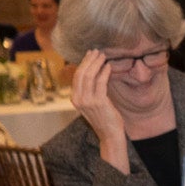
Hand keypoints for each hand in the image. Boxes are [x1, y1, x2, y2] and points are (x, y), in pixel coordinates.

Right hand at [69, 49, 129, 169]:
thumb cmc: (104, 118)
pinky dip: (104, 72)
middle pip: (81, 74)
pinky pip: (100, 83)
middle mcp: (78, 99)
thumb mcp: (93, 103)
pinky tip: (109, 67)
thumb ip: (90, 90)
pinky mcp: (98, 102)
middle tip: (97, 51)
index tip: (90, 54)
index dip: (83, 63)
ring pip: (89, 76)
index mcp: (75, 99)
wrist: (110, 134)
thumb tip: (93, 72)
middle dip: (89, 60)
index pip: (76, 76)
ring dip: (97, 64)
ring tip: (103, 56)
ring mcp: (87, 101)